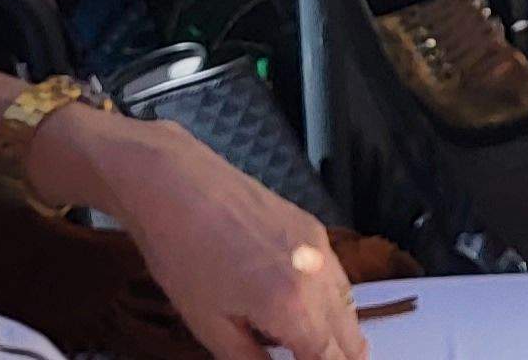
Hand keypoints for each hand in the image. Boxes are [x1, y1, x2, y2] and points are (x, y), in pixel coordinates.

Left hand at [90, 121, 365, 359]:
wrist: (177, 186)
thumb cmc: (182, 256)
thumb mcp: (210, 327)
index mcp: (292, 306)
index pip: (329, 358)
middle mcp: (318, 276)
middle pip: (350, 337)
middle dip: (340, 358)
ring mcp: (322, 247)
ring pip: (350, 307)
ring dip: (341, 334)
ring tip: (327, 352)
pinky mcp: (314, 228)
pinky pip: (339, 277)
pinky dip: (334, 302)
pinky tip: (314, 311)